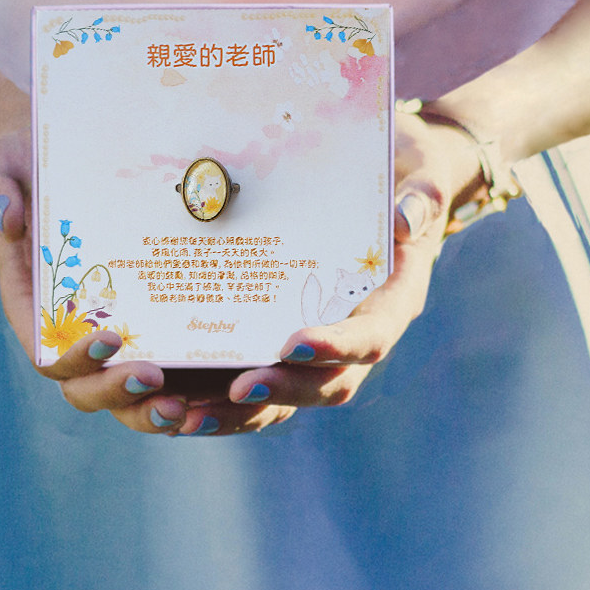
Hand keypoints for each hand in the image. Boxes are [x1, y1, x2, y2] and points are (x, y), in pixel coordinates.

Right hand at [0, 132, 191, 433]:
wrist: (43, 163)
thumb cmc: (13, 169)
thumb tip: (10, 217)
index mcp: (32, 306)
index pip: (47, 350)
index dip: (75, 357)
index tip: (108, 339)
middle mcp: (69, 331)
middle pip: (87, 387)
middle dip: (118, 395)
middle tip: (154, 383)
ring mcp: (108, 332)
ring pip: (125, 393)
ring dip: (151, 409)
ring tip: (185, 411)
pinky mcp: (144, 321)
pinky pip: (163, 364)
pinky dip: (185, 385)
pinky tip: (222, 382)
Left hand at [160, 111, 486, 434]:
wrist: (389, 188)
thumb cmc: (403, 178)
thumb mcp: (421, 173)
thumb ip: (419, 197)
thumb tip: (406, 217)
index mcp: (391, 303)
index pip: (370, 338)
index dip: (337, 348)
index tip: (294, 343)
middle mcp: (356, 337)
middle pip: (323, 384)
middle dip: (280, 391)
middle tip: (236, 388)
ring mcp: (318, 349)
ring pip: (282, 399)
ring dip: (235, 412)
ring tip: (183, 415)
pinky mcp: (281, 346)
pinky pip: (251, 383)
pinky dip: (212, 397)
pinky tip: (168, 400)